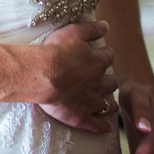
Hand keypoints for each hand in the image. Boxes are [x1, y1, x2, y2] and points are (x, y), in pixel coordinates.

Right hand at [35, 20, 117, 134]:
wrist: (42, 74)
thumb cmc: (55, 51)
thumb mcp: (73, 32)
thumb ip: (91, 28)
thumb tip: (106, 25)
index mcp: (98, 62)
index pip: (108, 57)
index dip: (105, 56)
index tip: (103, 56)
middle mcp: (99, 83)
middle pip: (111, 83)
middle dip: (110, 81)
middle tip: (105, 80)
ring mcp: (91, 102)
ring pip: (108, 105)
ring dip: (110, 104)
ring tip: (110, 104)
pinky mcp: (81, 117)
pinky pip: (96, 125)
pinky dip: (102, 126)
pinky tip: (105, 128)